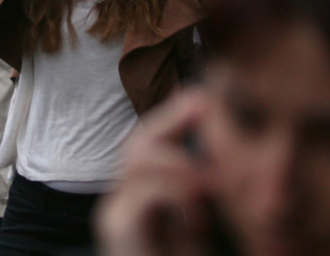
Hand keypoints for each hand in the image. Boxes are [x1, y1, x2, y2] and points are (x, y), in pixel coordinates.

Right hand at [96, 91, 212, 255]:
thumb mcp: (193, 227)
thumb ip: (194, 193)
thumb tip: (216, 154)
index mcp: (135, 197)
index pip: (144, 141)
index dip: (171, 116)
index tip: (204, 98)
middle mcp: (117, 201)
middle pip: (135, 143)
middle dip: (172, 122)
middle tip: (206, 108)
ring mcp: (114, 215)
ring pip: (137, 160)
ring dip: (182, 163)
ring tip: (210, 182)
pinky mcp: (120, 231)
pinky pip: (145, 194)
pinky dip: (177, 193)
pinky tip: (197, 211)